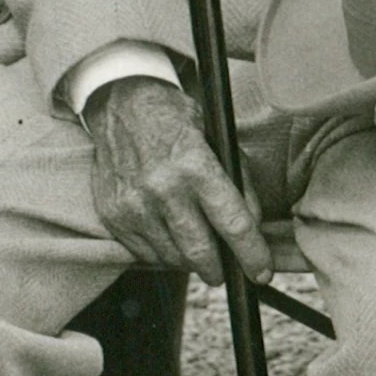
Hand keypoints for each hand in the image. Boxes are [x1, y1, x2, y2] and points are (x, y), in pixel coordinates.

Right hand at [81, 74, 263, 279]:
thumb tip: (253, 230)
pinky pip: (145, 254)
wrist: (121, 103)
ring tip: (198, 250)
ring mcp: (133, 205)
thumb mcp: (219, 140)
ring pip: (172, 259)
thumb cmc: (177, 120)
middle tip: (227, 270)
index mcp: (196, 166)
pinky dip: (163, 254)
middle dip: (220, 269)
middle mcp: (162, 189)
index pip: (233, 224)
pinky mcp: (113, 215)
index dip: (253, 255)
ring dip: (190, 262)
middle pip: (201, 253)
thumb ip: (239, 184)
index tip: (262, 272)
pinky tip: (170, 239)